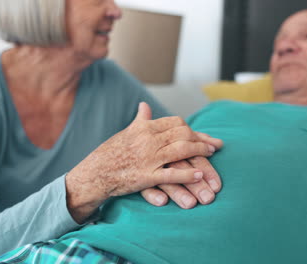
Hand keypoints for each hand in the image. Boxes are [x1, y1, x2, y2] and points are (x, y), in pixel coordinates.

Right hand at [65, 102, 217, 222]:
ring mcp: (148, 158)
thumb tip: (145, 105)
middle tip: (212, 145)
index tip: (201, 134)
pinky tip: (199, 175)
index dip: (192, 128)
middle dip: (201, 139)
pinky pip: (172, 174)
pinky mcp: (146, 176)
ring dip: (199, 152)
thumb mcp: (126, 132)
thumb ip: (140, 120)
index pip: (175, 122)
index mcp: (144, 128)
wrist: (94, 173)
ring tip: (210, 154)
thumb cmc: (110, 153)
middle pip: (182, 134)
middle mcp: (148, 140)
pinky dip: (188, 175)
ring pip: (181, 150)